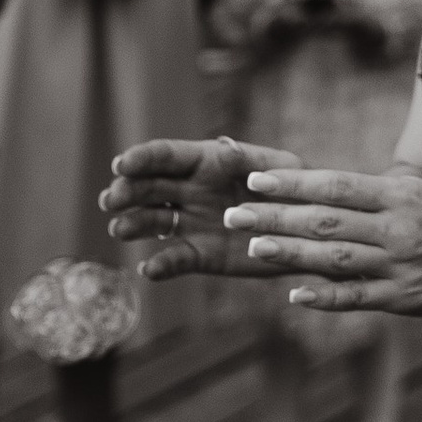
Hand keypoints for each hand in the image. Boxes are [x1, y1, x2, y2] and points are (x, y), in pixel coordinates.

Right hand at [103, 135, 303, 277]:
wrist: (310, 234)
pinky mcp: (199, 255)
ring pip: (153, 221)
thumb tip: (225, 152)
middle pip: (149, 187)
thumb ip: (255, 163)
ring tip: (120, 229)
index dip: (142, 158)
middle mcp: (190, 191)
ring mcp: (191, 223)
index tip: (121, 164)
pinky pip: (173, 260)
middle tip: (111, 199)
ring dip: (133, 224)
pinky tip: (149, 269)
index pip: (166, 156)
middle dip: (127, 191)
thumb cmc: (298, 191)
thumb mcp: (284, 172)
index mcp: (207, 162)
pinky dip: (159, 266)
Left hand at [222, 162, 421, 317]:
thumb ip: (377, 194)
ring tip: (254, 249)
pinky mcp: (403, 298)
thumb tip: (325, 189)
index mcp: (400, 195)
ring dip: (291, 254)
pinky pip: (357, 296)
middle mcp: (396, 227)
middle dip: (275, 217)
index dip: (293, 183)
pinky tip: (295, 295)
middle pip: (325, 220)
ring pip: (334, 257)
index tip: (255, 180)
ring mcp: (399, 264)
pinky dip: (325, 296)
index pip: (336, 185)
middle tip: (234, 214)